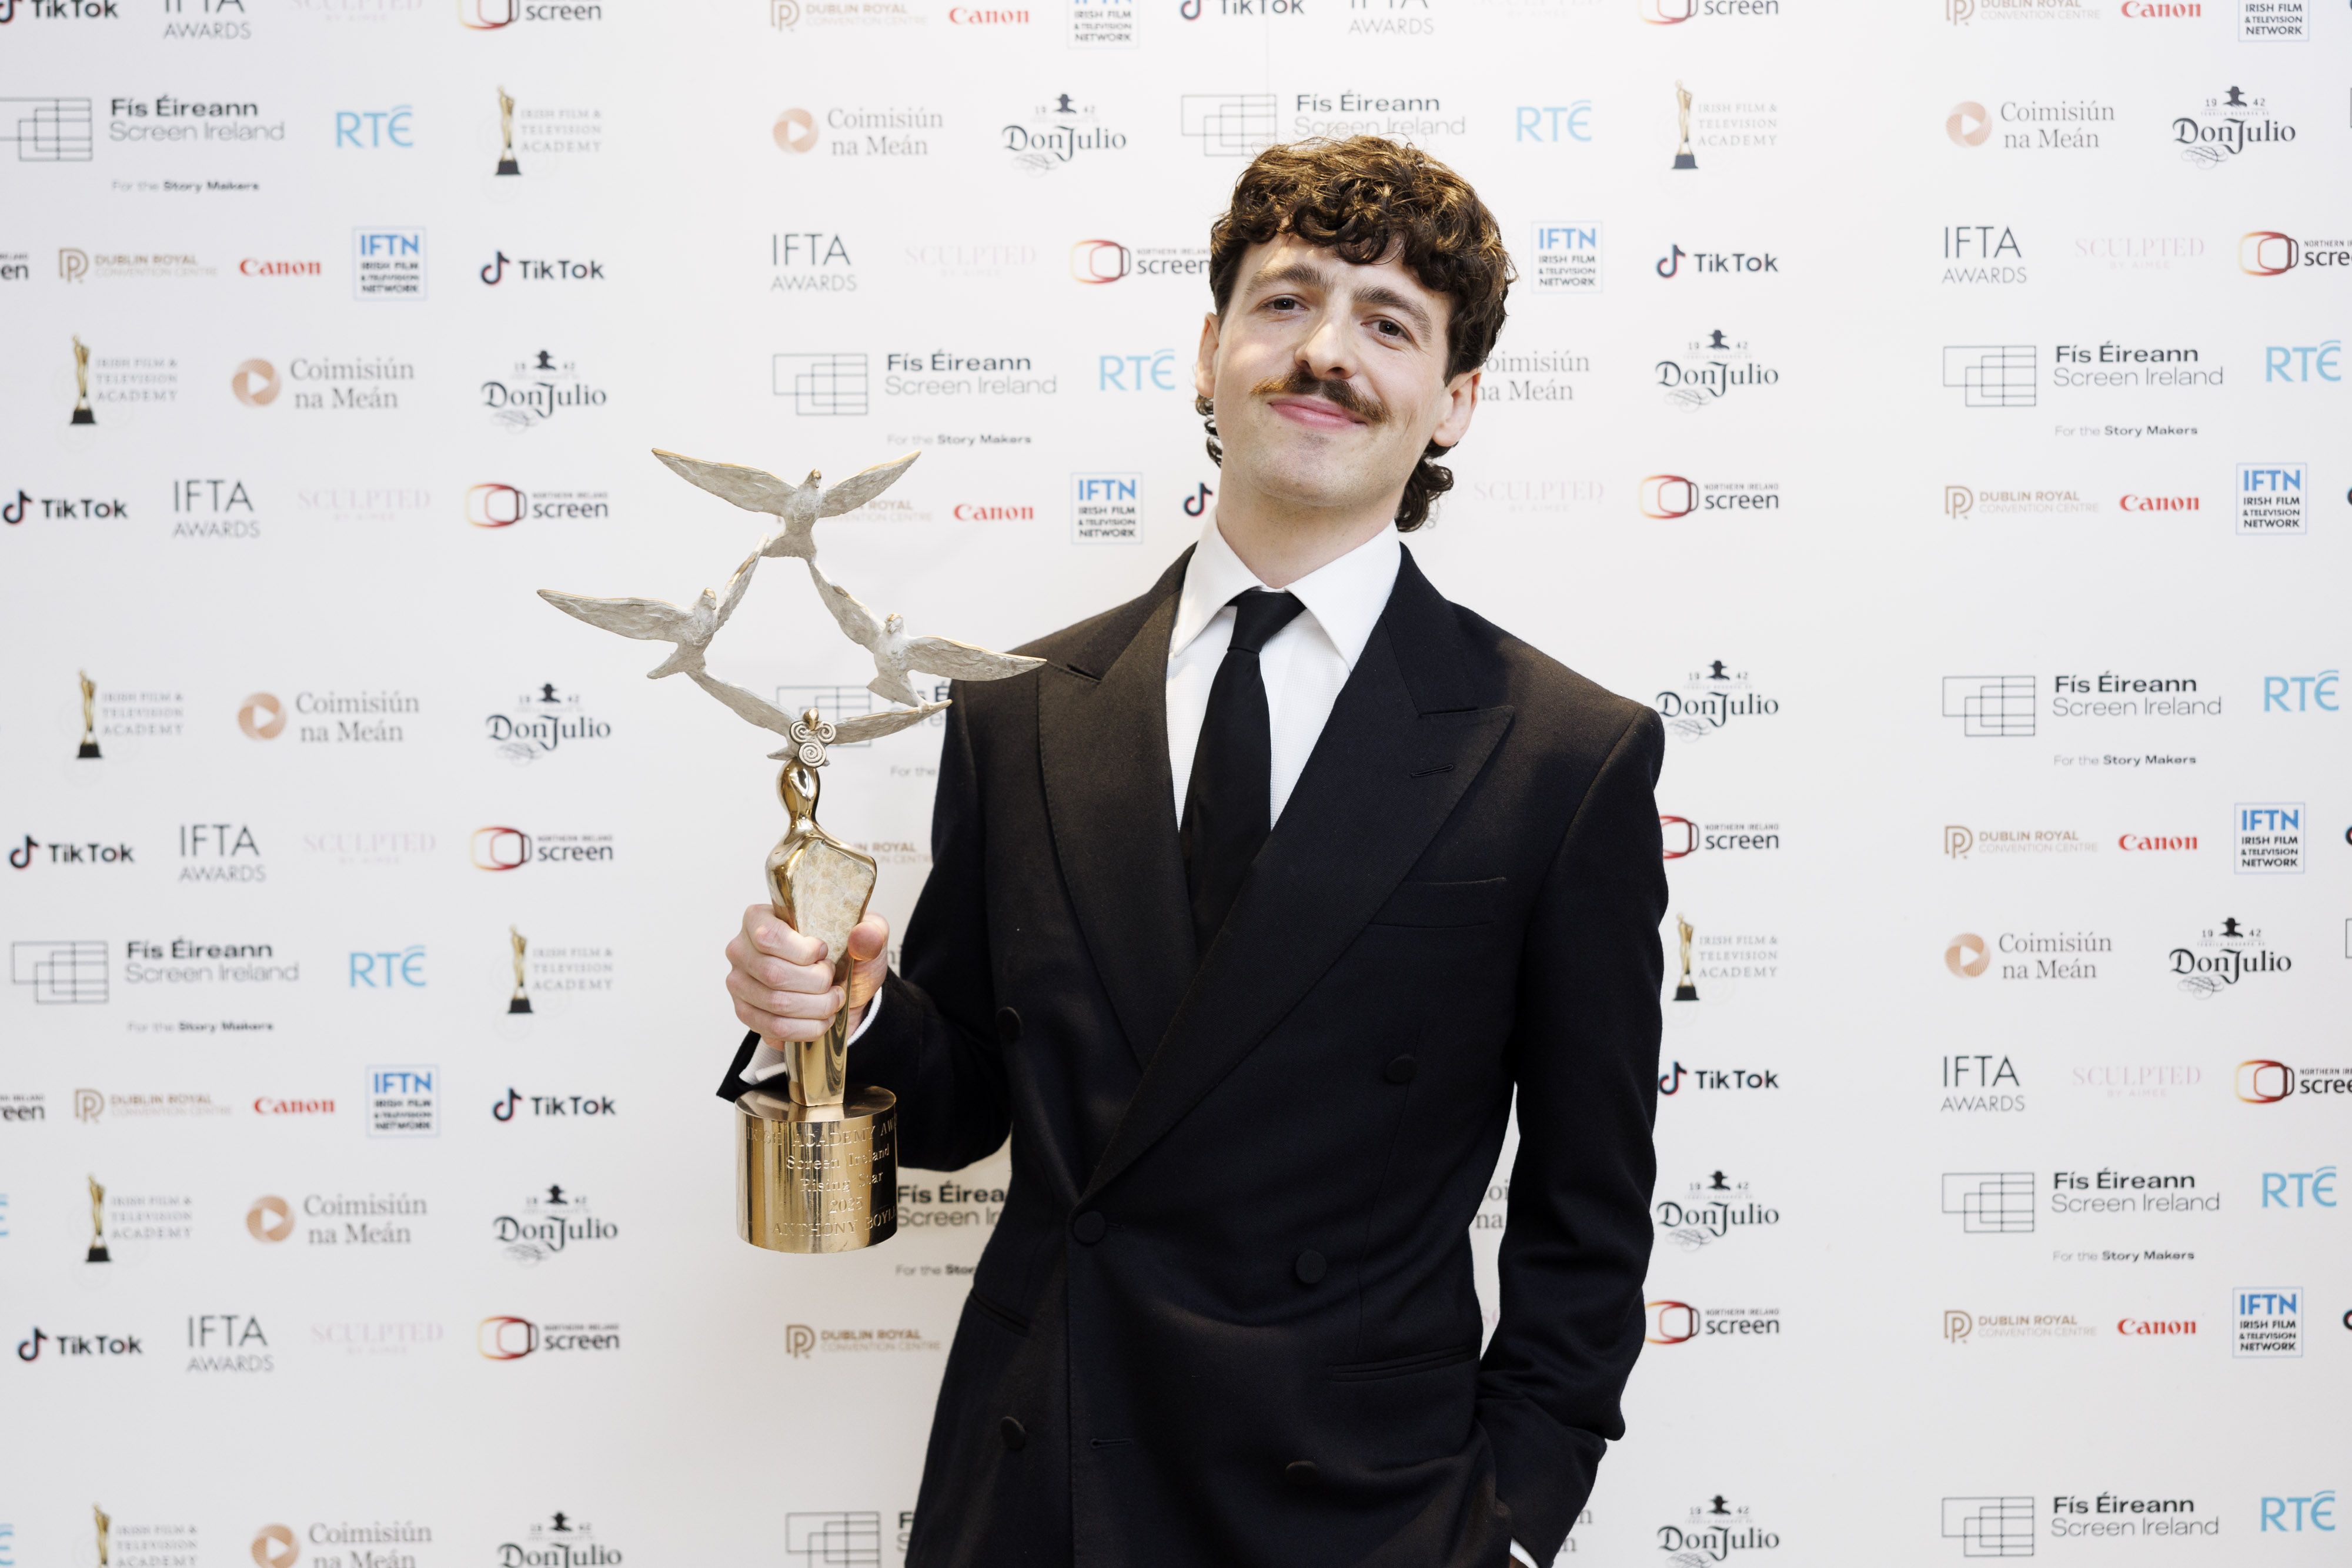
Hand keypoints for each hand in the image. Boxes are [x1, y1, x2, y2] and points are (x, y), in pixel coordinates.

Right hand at [726, 904, 890, 1046]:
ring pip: (775, 1003)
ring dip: (815, 1007)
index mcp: (761, 918)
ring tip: (832, 1000)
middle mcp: (742, 950)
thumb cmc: (847, 957)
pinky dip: (805, 1028)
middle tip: (832, 982)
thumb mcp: (867, 936)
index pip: (768, 936)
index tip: (825, 952)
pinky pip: (773, 1028)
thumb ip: (870, 932)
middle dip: (815, 983)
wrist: (847, 991)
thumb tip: (863, 937)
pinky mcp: (747, 1013)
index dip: (803, 951)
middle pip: (773, 973)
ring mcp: (740, 984)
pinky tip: (821, 1020)